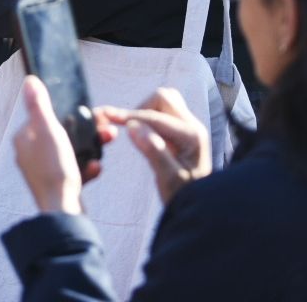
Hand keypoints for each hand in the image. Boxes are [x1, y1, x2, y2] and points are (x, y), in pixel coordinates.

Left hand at [14, 77, 103, 215]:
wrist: (63, 212)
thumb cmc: (54, 170)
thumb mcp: (47, 130)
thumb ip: (39, 105)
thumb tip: (29, 81)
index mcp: (24, 139)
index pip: (45, 117)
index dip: (68, 114)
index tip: (89, 114)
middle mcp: (30, 154)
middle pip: (60, 135)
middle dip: (84, 132)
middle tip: (105, 131)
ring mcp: (43, 171)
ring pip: (70, 152)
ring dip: (89, 148)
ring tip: (106, 144)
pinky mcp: (57, 186)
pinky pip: (74, 171)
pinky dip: (86, 168)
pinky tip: (95, 168)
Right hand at [98, 87, 210, 204]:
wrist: (202, 208)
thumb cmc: (184, 196)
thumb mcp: (168, 179)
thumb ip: (153, 151)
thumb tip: (133, 126)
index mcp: (191, 136)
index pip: (155, 117)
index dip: (128, 116)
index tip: (104, 116)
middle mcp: (193, 126)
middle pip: (163, 98)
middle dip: (141, 109)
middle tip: (127, 128)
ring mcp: (190, 127)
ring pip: (164, 101)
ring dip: (146, 110)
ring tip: (135, 130)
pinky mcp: (183, 131)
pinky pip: (164, 112)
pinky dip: (150, 115)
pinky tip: (142, 132)